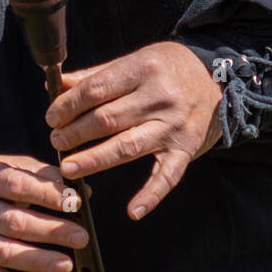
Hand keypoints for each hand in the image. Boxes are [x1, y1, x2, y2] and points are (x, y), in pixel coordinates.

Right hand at [0, 154, 88, 271]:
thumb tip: (76, 186)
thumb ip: (39, 173)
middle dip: (50, 231)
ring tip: (65, 265)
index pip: (17, 185)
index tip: (74, 201)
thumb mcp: (2, 166)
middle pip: (14, 222)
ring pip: (4, 252)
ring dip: (37, 260)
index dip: (47, 194)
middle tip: (80, 236)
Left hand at [47, 41, 222, 219]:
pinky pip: (168, 176)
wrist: (219, 79)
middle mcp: (160, 97)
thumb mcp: (136, 60)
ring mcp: (173, 126)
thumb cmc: (170, 68)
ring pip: (128, 146)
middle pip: (108, 119)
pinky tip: (132, 211)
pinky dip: (151, 196)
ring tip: (69, 168)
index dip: (69, 105)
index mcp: (144, 69)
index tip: (52, 117)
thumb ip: (97, 75)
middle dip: (75, 133)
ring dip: (95, 159)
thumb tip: (56, 85)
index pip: (97, 89)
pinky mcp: (185, 150)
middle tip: (56, 142)